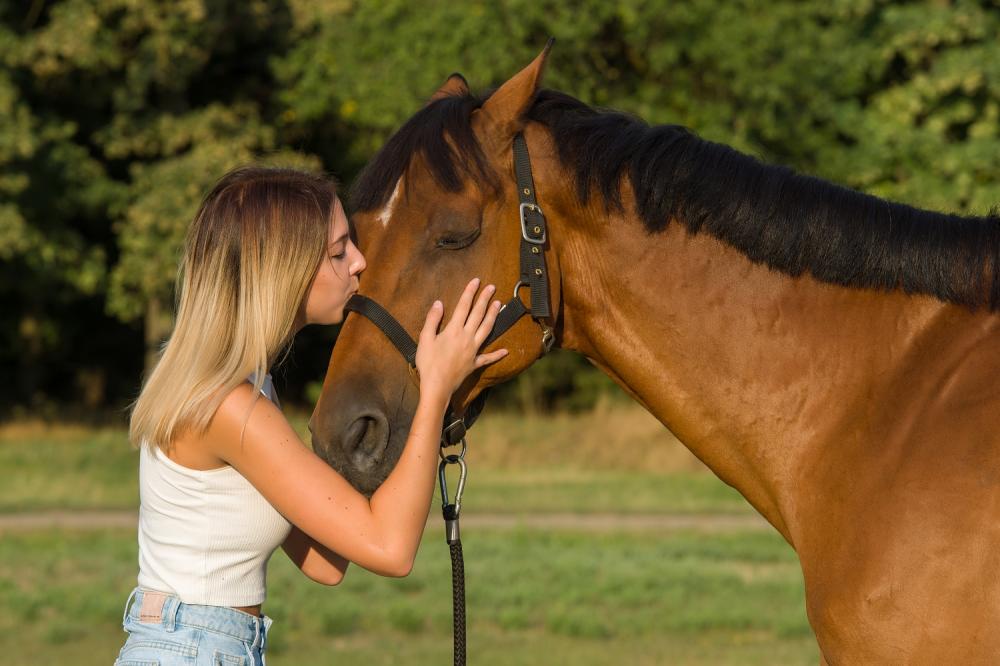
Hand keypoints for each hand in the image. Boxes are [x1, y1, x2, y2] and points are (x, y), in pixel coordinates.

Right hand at [415, 278, 507, 401]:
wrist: (437, 386)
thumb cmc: (428, 363)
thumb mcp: (425, 339)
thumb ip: (432, 320)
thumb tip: (439, 303)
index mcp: (454, 330)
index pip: (464, 306)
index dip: (470, 292)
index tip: (476, 281)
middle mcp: (467, 337)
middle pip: (478, 314)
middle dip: (485, 299)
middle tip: (492, 287)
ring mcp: (473, 350)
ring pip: (486, 329)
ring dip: (493, 316)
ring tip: (499, 304)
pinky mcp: (475, 363)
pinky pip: (488, 358)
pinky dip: (497, 354)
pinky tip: (506, 351)